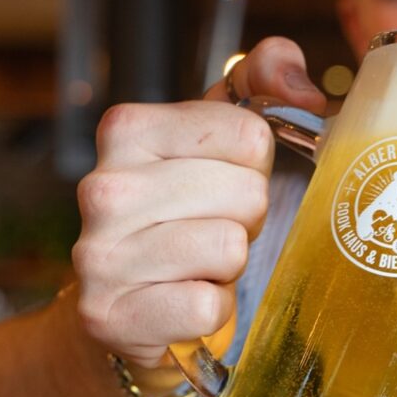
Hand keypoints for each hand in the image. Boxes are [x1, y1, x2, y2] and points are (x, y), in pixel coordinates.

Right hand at [73, 37, 325, 381]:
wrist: (133, 305)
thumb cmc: (186, 218)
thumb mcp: (219, 144)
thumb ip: (261, 88)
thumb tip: (294, 81)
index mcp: (130, 130)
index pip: (250, 135)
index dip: (254, 168)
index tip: (227, 184)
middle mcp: (105, 188)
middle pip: (247, 193)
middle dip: (246, 218)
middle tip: (216, 228)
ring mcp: (102, 255)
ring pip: (230, 247)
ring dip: (229, 264)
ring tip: (201, 264)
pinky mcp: (113, 315)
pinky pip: (208, 305)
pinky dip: (211, 308)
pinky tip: (185, 299)